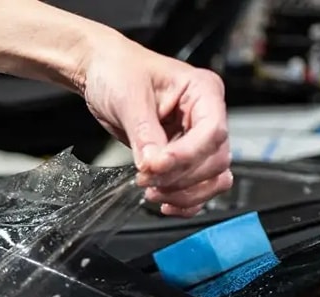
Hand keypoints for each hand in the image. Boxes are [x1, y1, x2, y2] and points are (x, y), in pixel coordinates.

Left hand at [81, 36, 232, 216]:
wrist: (103, 74)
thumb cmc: (119, 71)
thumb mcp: (128, 97)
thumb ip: (145, 133)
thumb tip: (154, 165)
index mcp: (203, 90)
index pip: (212, 132)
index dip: (187, 155)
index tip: (157, 166)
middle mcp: (207, 115)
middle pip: (215, 161)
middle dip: (181, 177)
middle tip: (145, 178)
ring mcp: (197, 139)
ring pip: (212, 179)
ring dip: (184, 193)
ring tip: (151, 191)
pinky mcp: (184, 158)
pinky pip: (199, 188)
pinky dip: (186, 201)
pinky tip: (164, 202)